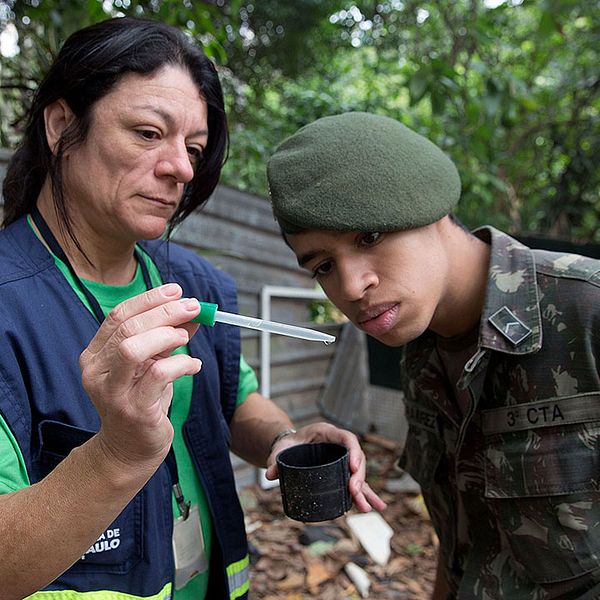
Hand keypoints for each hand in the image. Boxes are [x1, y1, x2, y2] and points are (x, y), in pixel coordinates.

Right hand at [79, 283, 201, 470]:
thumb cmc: (141, 400)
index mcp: (96, 355)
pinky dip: (182, 364)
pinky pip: (158, 375)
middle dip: (164, 312)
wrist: (130, 448)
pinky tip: (194, 365)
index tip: (177, 291)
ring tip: (186, 337)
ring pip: (133, 349)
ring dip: (166, 336)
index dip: (149, 299)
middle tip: (193, 307)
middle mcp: (97, 371)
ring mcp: (112, 392)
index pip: (119, 315)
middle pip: (128, 328)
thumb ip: (167, 338)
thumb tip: (192, 313)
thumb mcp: (152, 364)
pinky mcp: (133, 410)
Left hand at [264, 422, 386, 512]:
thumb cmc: (287, 444)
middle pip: (356, 459)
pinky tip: (374, 507)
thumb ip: (275, 460)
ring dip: (365, 491)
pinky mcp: (340, 472)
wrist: (289, 446)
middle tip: (354, 492)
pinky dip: (364, 495)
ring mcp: (341, 459)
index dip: (354, 452)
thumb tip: (270, 474)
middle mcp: (338, 445)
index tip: (353, 467)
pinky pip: (355, 484)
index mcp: (327, 432)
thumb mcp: (281, 449)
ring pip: (358, 474)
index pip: (347, 438)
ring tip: (371, 508)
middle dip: (358, 476)